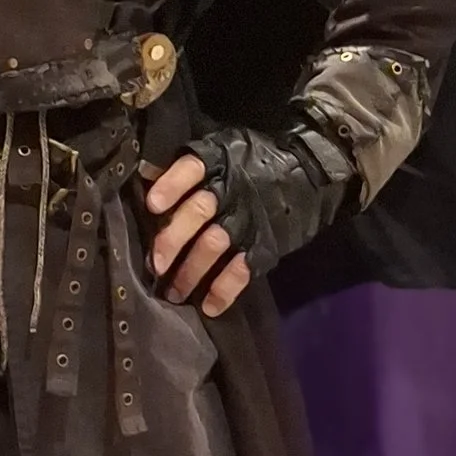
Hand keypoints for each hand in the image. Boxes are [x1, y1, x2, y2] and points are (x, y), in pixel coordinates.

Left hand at [144, 121, 354, 314]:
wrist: (310, 172)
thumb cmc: (253, 161)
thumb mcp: (222, 148)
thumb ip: (186, 166)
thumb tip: (145, 172)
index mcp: (218, 161)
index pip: (191, 169)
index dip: (171, 186)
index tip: (153, 205)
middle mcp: (231, 189)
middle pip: (198, 212)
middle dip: (173, 238)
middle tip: (155, 264)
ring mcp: (248, 219)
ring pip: (214, 245)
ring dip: (191, 271)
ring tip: (174, 292)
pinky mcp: (265, 244)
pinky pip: (242, 269)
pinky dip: (224, 290)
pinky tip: (209, 306)